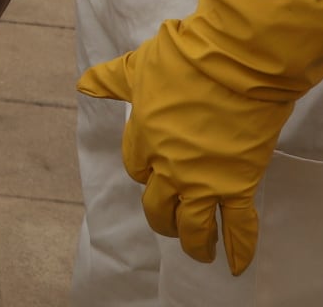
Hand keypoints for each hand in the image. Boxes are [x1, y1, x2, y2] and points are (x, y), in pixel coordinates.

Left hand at [76, 0, 322, 275]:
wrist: (236, 59)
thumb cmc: (187, 57)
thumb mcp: (139, 65)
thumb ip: (111, 79)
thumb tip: (84, 83)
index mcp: (143, 137)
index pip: (136, 167)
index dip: (144, 169)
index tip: (154, 167)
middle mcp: (169, 165)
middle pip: (158, 205)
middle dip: (163, 215)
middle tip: (173, 221)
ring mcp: (203, 179)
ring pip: (192, 226)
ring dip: (194, 243)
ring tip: (201, 252)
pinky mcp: (237, 184)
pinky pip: (237, 226)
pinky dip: (239, 249)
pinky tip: (237, 266)